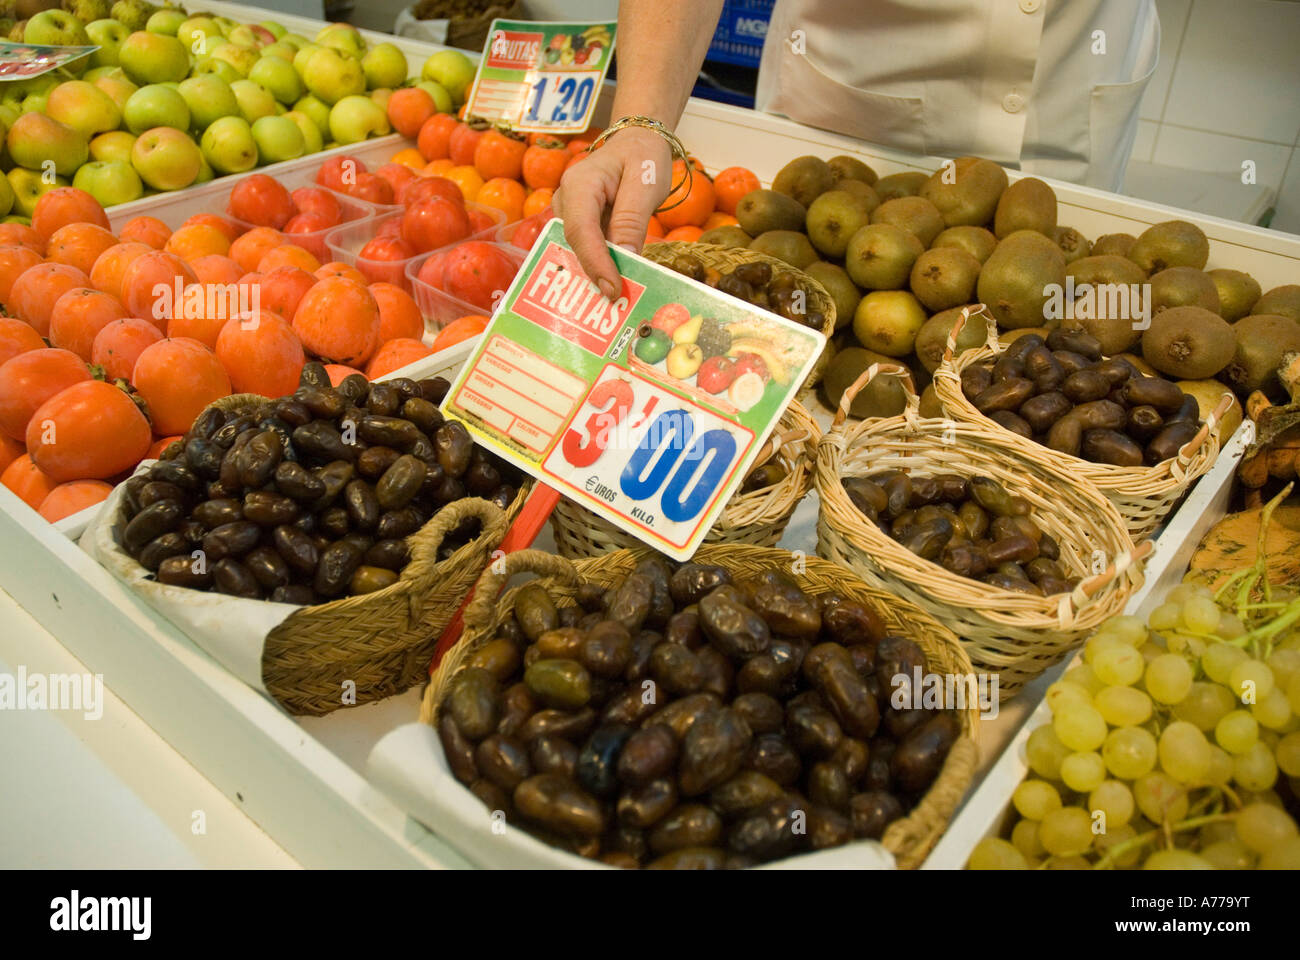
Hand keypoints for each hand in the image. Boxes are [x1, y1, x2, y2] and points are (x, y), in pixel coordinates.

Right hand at [553, 126, 671, 299]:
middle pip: (574, 244)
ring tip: (615, 302)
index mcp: (580, 184)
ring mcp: (568, 213)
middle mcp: (566, 199)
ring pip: (577, 250)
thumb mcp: (646, 184)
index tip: (612, 289)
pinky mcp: (578, 225)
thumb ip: (633, 220)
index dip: (595, 262)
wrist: (636, 144)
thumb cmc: (643, 158)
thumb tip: (625, 258)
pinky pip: (585, 249)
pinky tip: (615, 286)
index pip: (581, 229)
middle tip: (616, 303)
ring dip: (595, 274)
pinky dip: (600, 267)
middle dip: (594, 274)